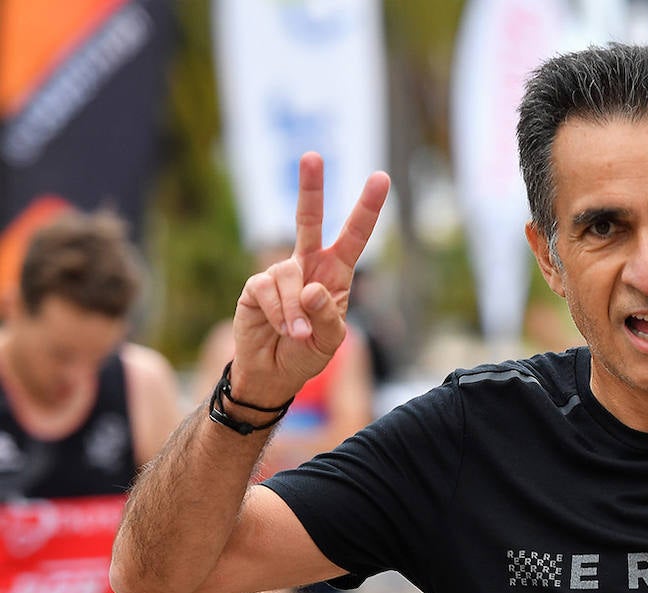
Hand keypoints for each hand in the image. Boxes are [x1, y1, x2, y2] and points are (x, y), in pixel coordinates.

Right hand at [231, 154, 390, 403]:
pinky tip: (280, 329)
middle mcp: (308, 266)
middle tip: (313, 156)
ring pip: (289, 276)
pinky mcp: (256, 286)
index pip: (354, 236)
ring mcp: (280, 273)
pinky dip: (279, 313)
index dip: (367, 208)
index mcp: (336, 274)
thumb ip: (328, 317)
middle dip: (310, 188)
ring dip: (295, 311)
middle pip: (308, 220)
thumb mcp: (331, 341)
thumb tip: (311, 288)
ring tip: (297, 334)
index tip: (381, 178)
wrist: (273, 373)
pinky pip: (268, 291)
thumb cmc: (308, 354)